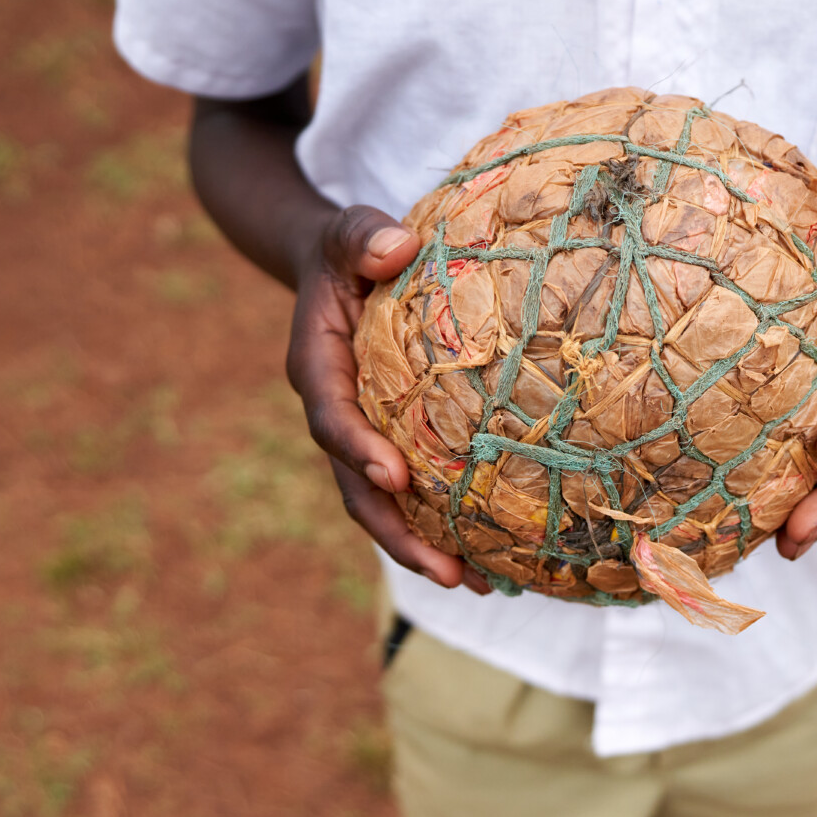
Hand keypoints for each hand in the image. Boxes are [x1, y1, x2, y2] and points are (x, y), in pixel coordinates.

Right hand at [284, 204, 490, 592]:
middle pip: (357, 488)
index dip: (357, 451)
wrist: (339, 269)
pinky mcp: (394, 445)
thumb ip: (361, 236)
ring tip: (481, 585)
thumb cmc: (349, 250)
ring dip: (428, 549)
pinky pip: (417, 495)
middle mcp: (337, 414)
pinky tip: (497, 560)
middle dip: (398, 535)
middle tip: (447, 571)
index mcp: (319, 368)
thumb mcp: (347, 232)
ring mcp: (365, 438)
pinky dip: (448, 528)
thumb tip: (396, 247)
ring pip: (387, 506)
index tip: (393, 477)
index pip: (332, 418)